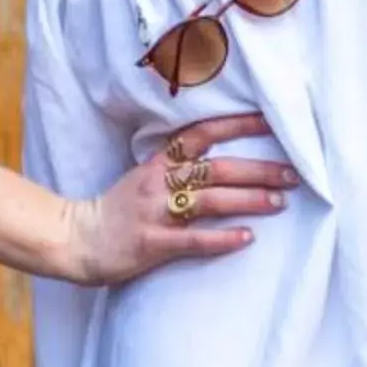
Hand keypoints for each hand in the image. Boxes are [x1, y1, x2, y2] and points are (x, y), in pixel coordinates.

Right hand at [56, 112, 299, 285]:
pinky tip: (247, 238)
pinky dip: (222, 238)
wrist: (74, 239)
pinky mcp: (152, 243)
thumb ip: (176, 166)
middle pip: (217, 169)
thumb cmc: (116, 209)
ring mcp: (155, 213)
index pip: (201, 134)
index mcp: (158, 162)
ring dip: (249, 200)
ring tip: (279, 201)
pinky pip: (193, 240)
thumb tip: (221, 157)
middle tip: (293, 174)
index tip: (271, 122)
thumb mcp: (143, 177)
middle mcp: (158, 183)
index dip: (236, 126)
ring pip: (210, 201)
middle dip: (258, 170)